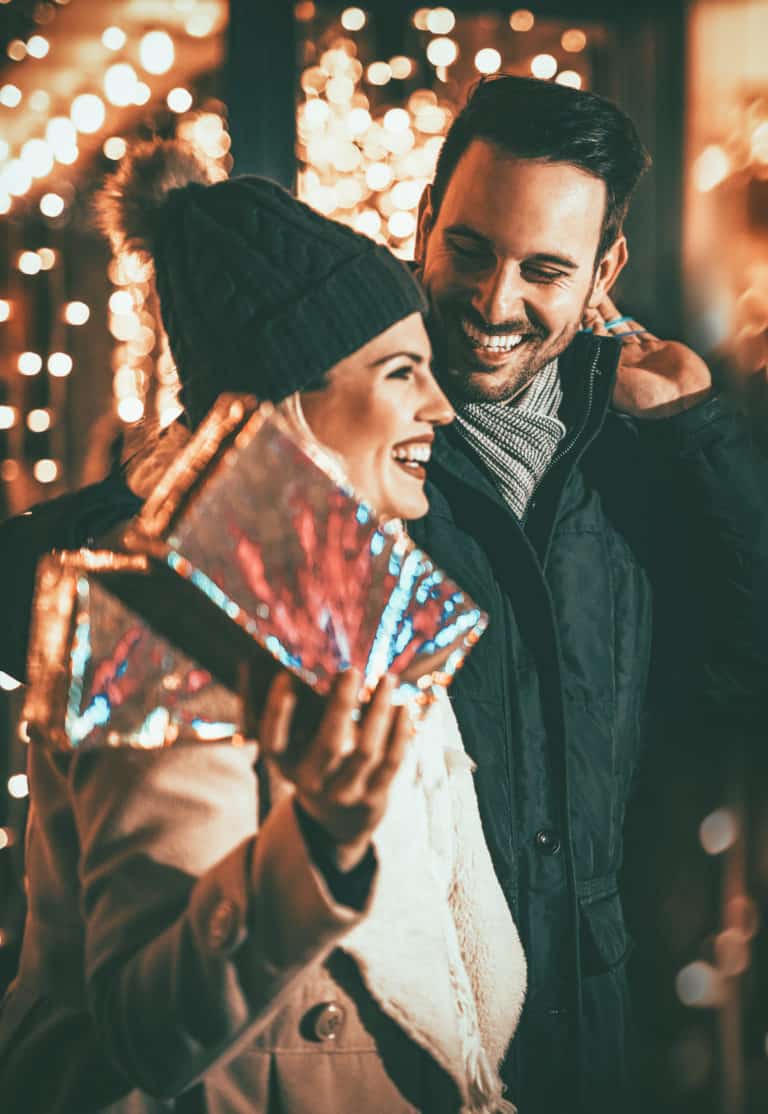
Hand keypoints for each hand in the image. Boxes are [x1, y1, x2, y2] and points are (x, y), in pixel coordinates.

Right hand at [258, 669, 412, 869]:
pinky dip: (399, 731)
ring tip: (386, 679)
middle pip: (329, 744)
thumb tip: (301, 665)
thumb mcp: (297, 749)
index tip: (285, 677)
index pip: (273, 742)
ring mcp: (344, 793)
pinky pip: (391, 761)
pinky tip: (403, 706)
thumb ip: (297, 716)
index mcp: (285, 765)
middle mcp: (312, 782)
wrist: (339, 818)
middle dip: (341, 704)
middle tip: (351, 670)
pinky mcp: (373, 796)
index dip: (277, 712)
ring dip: (379, 711)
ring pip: (366, 750)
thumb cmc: (315, 762)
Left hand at [585, 295, 712, 419]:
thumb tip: (593, 331)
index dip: (585, 328)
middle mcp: (622, 362)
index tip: (577, 310)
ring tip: (599, 295)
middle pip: (604, 333)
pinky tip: (620, 312)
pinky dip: (629, 321)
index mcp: (610, 371)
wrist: (684, 400)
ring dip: (609, 312)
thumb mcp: (617, 381)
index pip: (593, 344)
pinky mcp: (656, 348)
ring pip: (620, 328)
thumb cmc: (648, 399)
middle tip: (585, 295)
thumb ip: (605, 355)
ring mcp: (640, 354)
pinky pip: (640, 331)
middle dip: (594, 314)